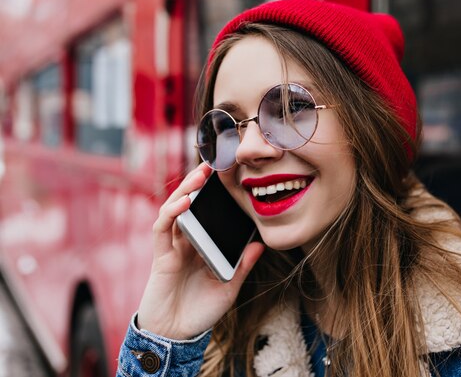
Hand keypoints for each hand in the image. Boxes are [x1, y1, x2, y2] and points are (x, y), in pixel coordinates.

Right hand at [137, 163, 263, 339]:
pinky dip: (173, 212)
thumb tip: (260, 244)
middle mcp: (185, 242)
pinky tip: (185, 201)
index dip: (214, 196)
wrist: (177, 335)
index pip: (207, 214)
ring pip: (175, 209)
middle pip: (189, 205)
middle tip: (214, 164)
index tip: (229, 177)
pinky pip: (163, 228)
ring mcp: (172, 247)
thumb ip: (241, 265)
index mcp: (201, 246)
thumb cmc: (201, 311)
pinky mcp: (161, 255)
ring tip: (200, 174)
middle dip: (198, 183)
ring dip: (186, 190)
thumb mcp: (229, 287)